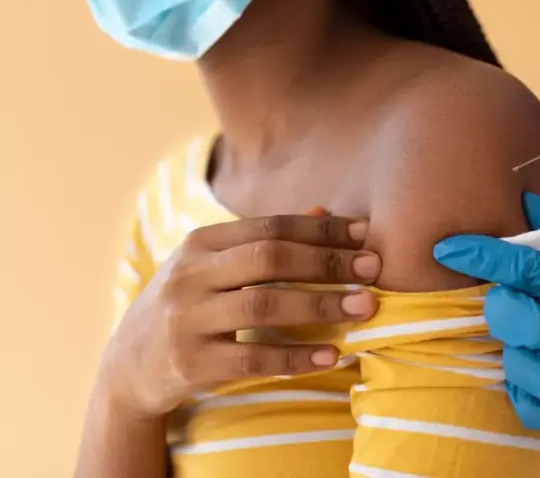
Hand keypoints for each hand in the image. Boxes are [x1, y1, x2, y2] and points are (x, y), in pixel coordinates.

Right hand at [100, 214, 381, 417]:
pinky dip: (295, 358)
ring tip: (365, 307)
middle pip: (269, 259)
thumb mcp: (216, 265)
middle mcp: (190, 276)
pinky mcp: (191, 364)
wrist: (128, 365)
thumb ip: (267, 240)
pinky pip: (252, 359)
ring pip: (263, 308)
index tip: (364, 233)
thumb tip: (328, 211)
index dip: (320, 229)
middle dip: (327, 262)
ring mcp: (187, 320)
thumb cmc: (190, 304)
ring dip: (321, 306)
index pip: (270, 227)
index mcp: (201, 243)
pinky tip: (332, 355)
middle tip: (373, 268)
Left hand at [434, 194, 539, 435]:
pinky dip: (528, 399)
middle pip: (532, 323)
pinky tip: (528, 379)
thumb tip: (525, 203)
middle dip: (503, 311)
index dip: (484, 256)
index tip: (448, 247)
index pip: (532, 266)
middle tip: (503, 304)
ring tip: (519, 346)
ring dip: (516, 359)